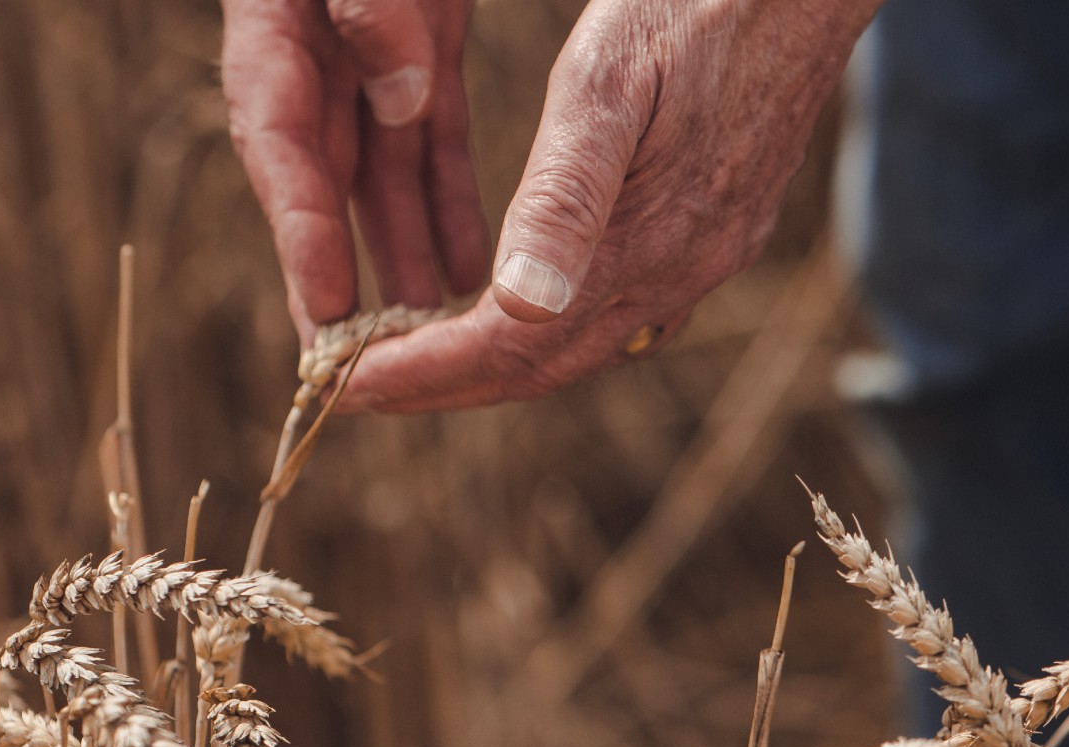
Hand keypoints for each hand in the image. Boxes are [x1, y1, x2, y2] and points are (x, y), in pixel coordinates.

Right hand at [221, 0, 488, 340]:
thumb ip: (367, 7)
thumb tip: (403, 102)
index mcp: (273, 32)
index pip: (280, 145)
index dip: (301, 229)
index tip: (328, 303)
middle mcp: (312, 64)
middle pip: (322, 186)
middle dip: (335, 278)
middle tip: (351, 365)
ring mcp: (367, 65)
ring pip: (385, 178)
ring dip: (402, 257)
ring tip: (425, 337)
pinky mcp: (425, 51)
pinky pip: (438, 141)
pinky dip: (451, 204)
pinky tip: (465, 271)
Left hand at [339, 0, 880, 412]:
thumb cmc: (695, 4)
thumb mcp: (606, 79)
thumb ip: (564, 196)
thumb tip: (516, 308)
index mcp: (642, 239)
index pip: (511, 346)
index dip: (422, 375)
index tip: (343, 384)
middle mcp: (681, 266)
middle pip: (546, 368)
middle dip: (445, 387)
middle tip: (355, 387)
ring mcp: (711, 253)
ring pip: (587, 347)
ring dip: (500, 365)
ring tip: (421, 359)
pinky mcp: (725, 229)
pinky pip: (628, 311)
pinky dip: (555, 328)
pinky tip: (526, 310)